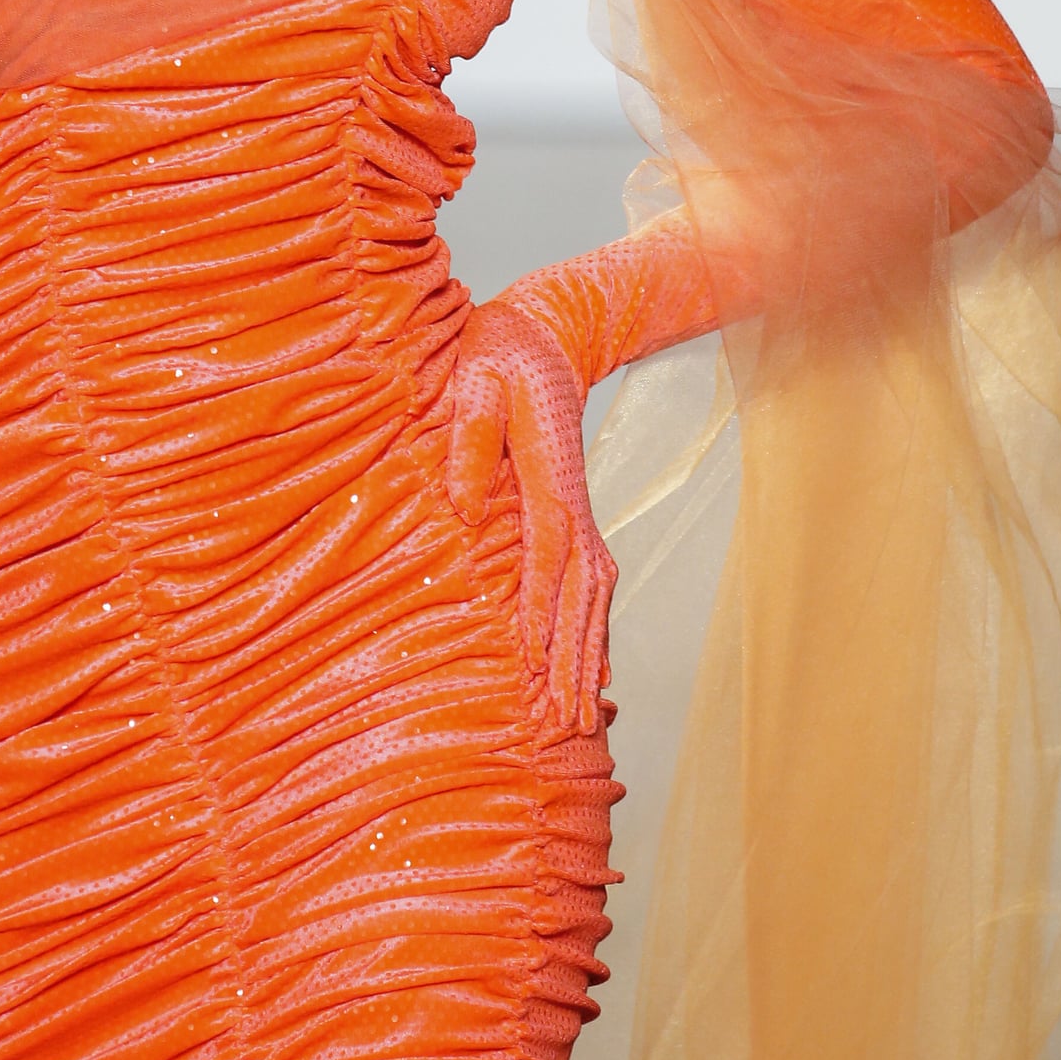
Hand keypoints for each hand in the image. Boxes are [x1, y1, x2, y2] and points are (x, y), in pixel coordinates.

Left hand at [447, 291, 614, 736]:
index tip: (536, 666)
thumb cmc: (499, 356)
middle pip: (582, 594)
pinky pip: (594, 586)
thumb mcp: (476, 383)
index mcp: (550, 478)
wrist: (545, 336)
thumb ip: (470, 441)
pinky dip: (596, 632)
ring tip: (585, 718)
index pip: (549, 556)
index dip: (543, 614)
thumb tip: (463, 510)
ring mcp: (582, 513)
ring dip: (589, 657)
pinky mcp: (576, 516)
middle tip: (568, 723)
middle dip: (574, 661)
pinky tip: (597, 672)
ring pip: (595, 598)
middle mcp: (574, 504)